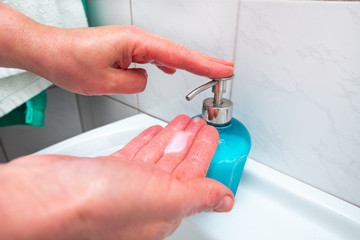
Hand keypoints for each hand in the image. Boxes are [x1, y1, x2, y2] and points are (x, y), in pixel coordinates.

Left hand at [0, 3, 233, 94]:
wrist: (49, 51)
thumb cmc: (70, 62)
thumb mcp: (106, 82)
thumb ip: (136, 82)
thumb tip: (147, 78)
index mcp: (135, 42)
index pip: (177, 56)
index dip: (202, 64)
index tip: (222, 69)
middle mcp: (136, 39)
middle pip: (177, 51)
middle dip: (203, 62)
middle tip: (224, 69)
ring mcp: (131, 43)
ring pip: (166, 54)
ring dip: (186, 64)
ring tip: (206, 71)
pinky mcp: (125, 49)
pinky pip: (151, 57)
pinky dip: (165, 64)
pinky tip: (171, 70)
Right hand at [0, 115, 233, 239]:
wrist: (46, 197)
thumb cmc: (99, 204)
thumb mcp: (163, 198)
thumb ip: (197, 196)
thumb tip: (225, 200)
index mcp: (163, 209)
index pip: (193, 175)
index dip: (205, 152)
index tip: (212, 133)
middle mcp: (145, 200)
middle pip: (176, 164)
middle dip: (189, 141)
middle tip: (200, 123)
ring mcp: (124, 185)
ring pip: (156, 156)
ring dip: (170, 137)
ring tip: (181, 122)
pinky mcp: (105, 172)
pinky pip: (134, 154)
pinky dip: (145, 141)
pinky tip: (153, 132)